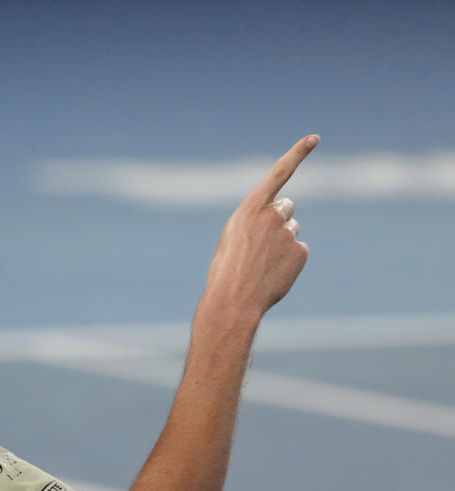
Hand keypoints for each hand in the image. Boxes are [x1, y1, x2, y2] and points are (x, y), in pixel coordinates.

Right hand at [202, 134, 318, 318]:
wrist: (234, 300)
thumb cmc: (226, 270)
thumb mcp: (233, 236)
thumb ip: (256, 220)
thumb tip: (284, 217)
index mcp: (249, 209)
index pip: (279, 173)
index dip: (297, 153)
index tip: (315, 138)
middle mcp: (271, 215)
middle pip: (287, 207)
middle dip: (280, 219)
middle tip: (262, 244)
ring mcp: (288, 233)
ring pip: (292, 230)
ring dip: (282, 242)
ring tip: (263, 263)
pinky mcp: (300, 252)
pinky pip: (299, 250)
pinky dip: (289, 260)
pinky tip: (274, 272)